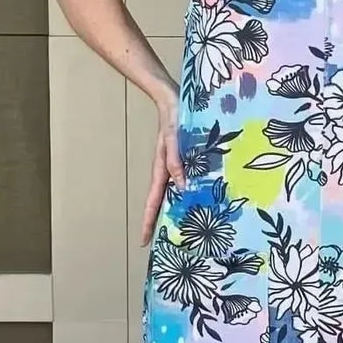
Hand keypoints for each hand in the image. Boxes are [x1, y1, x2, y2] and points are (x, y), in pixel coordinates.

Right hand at [140, 89, 185, 245]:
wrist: (173, 100)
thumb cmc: (172, 119)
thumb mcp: (174, 140)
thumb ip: (176, 162)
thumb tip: (182, 187)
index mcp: (162, 170)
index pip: (153, 202)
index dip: (148, 221)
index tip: (143, 241)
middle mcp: (168, 172)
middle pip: (162, 202)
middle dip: (161, 222)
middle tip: (165, 243)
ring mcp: (176, 166)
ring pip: (175, 193)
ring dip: (177, 210)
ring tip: (184, 229)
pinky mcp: (184, 160)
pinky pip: (186, 181)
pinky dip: (190, 192)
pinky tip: (199, 199)